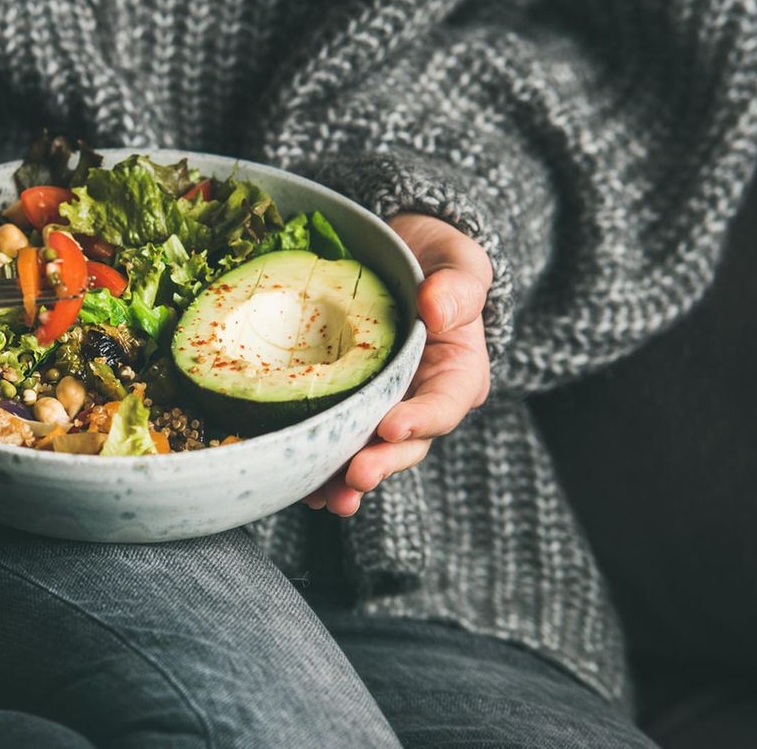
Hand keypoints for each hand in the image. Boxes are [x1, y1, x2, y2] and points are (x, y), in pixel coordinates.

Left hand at [304, 213, 492, 515]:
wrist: (398, 256)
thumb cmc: (434, 260)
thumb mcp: (458, 263)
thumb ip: (457, 287)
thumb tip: (438, 309)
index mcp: (457, 373)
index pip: (445, 404)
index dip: (420, 421)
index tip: (391, 428)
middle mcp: (421, 400)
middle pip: (406, 443)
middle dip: (381, 463)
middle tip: (356, 476)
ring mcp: (384, 408)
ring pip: (369, 452)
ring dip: (347, 480)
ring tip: (327, 498)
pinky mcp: (349, 407)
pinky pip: (336, 440)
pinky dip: (318, 463)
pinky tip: (298, 483)